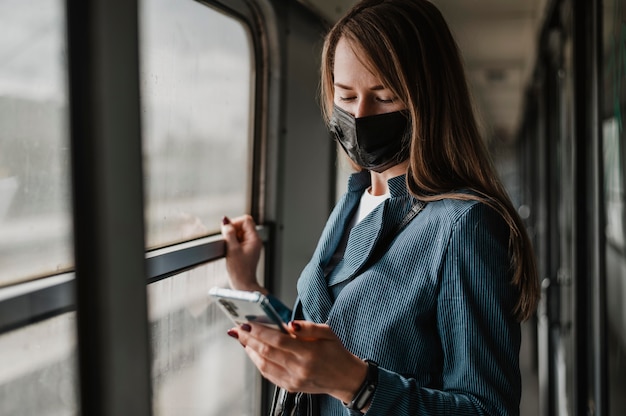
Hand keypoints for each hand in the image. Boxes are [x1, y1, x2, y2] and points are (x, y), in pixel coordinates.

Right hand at [220, 215, 265, 292]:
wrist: (242, 284)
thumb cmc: (240, 271)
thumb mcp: (232, 249)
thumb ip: (228, 233)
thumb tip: (225, 220)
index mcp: (254, 238)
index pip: (246, 220)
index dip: (235, 222)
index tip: (228, 231)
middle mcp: (254, 240)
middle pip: (242, 225)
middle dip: (232, 230)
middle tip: (228, 241)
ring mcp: (250, 245)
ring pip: (239, 232)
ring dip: (231, 237)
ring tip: (230, 248)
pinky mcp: (245, 250)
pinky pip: (238, 240)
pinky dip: (232, 242)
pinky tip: (230, 251)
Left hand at [228, 321, 367, 403]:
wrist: (346, 379)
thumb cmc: (337, 353)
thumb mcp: (328, 332)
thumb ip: (307, 327)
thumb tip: (288, 324)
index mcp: (309, 353)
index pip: (277, 340)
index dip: (259, 332)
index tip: (247, 323)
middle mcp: (299, 369)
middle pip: (266, 352)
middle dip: (249, 340)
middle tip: (238, 329)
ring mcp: (294, 380)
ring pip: (264, 365)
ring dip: (250, 351)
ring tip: (243, 339)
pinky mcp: (291, 387)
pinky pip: (269, 375)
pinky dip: (258, 363)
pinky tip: (254, 353)